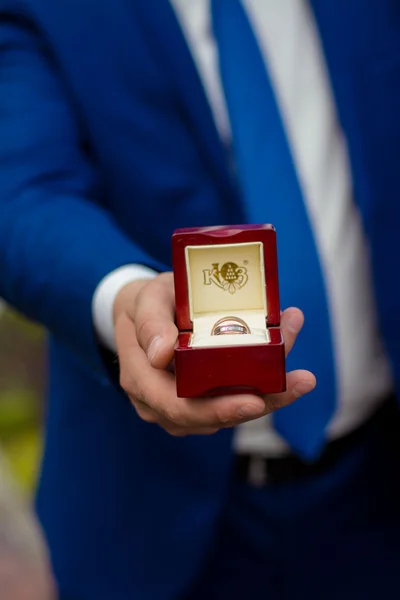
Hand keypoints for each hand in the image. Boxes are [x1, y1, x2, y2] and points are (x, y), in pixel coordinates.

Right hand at [114, 272, 315, 435]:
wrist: (144, 312)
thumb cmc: (148, 302)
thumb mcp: (147, 298)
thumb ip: (151, 321)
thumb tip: (161, 354)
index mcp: (141, 379)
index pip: (178, 407)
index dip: (218, 409)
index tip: (255, 401)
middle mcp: (158, 402)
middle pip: (212, 416)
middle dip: (259, 403)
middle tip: (298, 384)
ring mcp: (179, 406)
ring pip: (227, 413)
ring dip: (267, 396)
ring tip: (301, 377)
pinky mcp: (199, 401)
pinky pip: (229, 402)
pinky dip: (260, 389)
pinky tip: (284, 369)